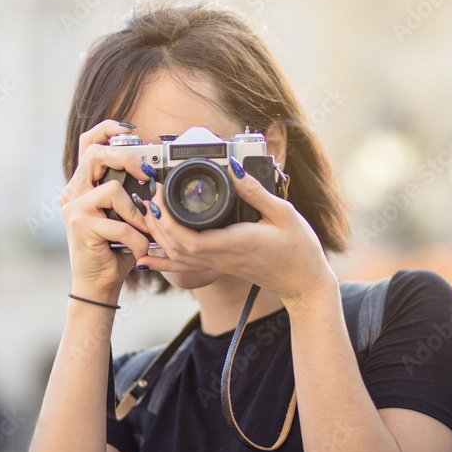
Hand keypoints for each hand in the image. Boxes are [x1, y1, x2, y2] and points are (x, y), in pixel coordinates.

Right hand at [60, 120, 154, 300]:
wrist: (99, 283)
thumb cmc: (115, 249)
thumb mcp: (125, 215)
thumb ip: (130, 193)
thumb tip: (155, 173)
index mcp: (83, 185)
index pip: (88, 143)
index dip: (107, 129)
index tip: (130, 129)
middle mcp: (73, 192)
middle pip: (97, 154)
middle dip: (127, 158)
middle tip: (147, 173)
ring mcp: (73, 207)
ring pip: (112, 188)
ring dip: (136, 212)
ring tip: (142, 231)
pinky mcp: (80, 225)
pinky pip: (119, 222)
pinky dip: (136, 237)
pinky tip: (138, 249)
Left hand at [134, 161, 337, 304]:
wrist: (304, 283)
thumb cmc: (299, 249)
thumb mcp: (283, 212)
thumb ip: (256, 191)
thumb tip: (234, 168)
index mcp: (236, 242)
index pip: (191, 239)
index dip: (168, 219)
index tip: (161, 193)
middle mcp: (222, 257)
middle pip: (176, 247)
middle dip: (156, 222)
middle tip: (152, 195)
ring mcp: (219, 264)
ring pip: (177, 257)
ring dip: (157, 237)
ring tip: (149, 213)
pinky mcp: (220, 266)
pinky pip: (185, 267)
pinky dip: (163, 262)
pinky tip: (147, 257)